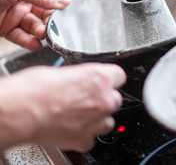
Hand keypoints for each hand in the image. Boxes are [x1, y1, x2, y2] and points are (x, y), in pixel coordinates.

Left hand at [0, 0, 70, 49]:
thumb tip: (64, 1)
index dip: (60, 2)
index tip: (66, 10)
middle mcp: (24, 1)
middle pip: (45, 12)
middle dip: (50, 20)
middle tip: (53, 25)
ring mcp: (15, 16)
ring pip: (35, 26)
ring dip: (40, 31)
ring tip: (42, 33)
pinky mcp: (7, 29)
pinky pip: (22, 37)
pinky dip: (29, 42)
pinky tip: (35, 43)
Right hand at [0, 63, 125, 151]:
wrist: (20, 111)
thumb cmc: (35, 88)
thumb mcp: (64, 71)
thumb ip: (82, 77)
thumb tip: (83, 80)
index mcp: (99, 77)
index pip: (120, 76)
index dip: (110, 79)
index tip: (106, 82)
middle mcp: (103, 99)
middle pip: (115, 98)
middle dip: (103, 99)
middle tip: (87, 99)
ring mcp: (96, 121)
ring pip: (108, 120)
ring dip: (98, 118)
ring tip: (80, 115)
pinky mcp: (84, 139)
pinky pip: (92, 138)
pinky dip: (85, 135)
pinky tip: (73, 128)